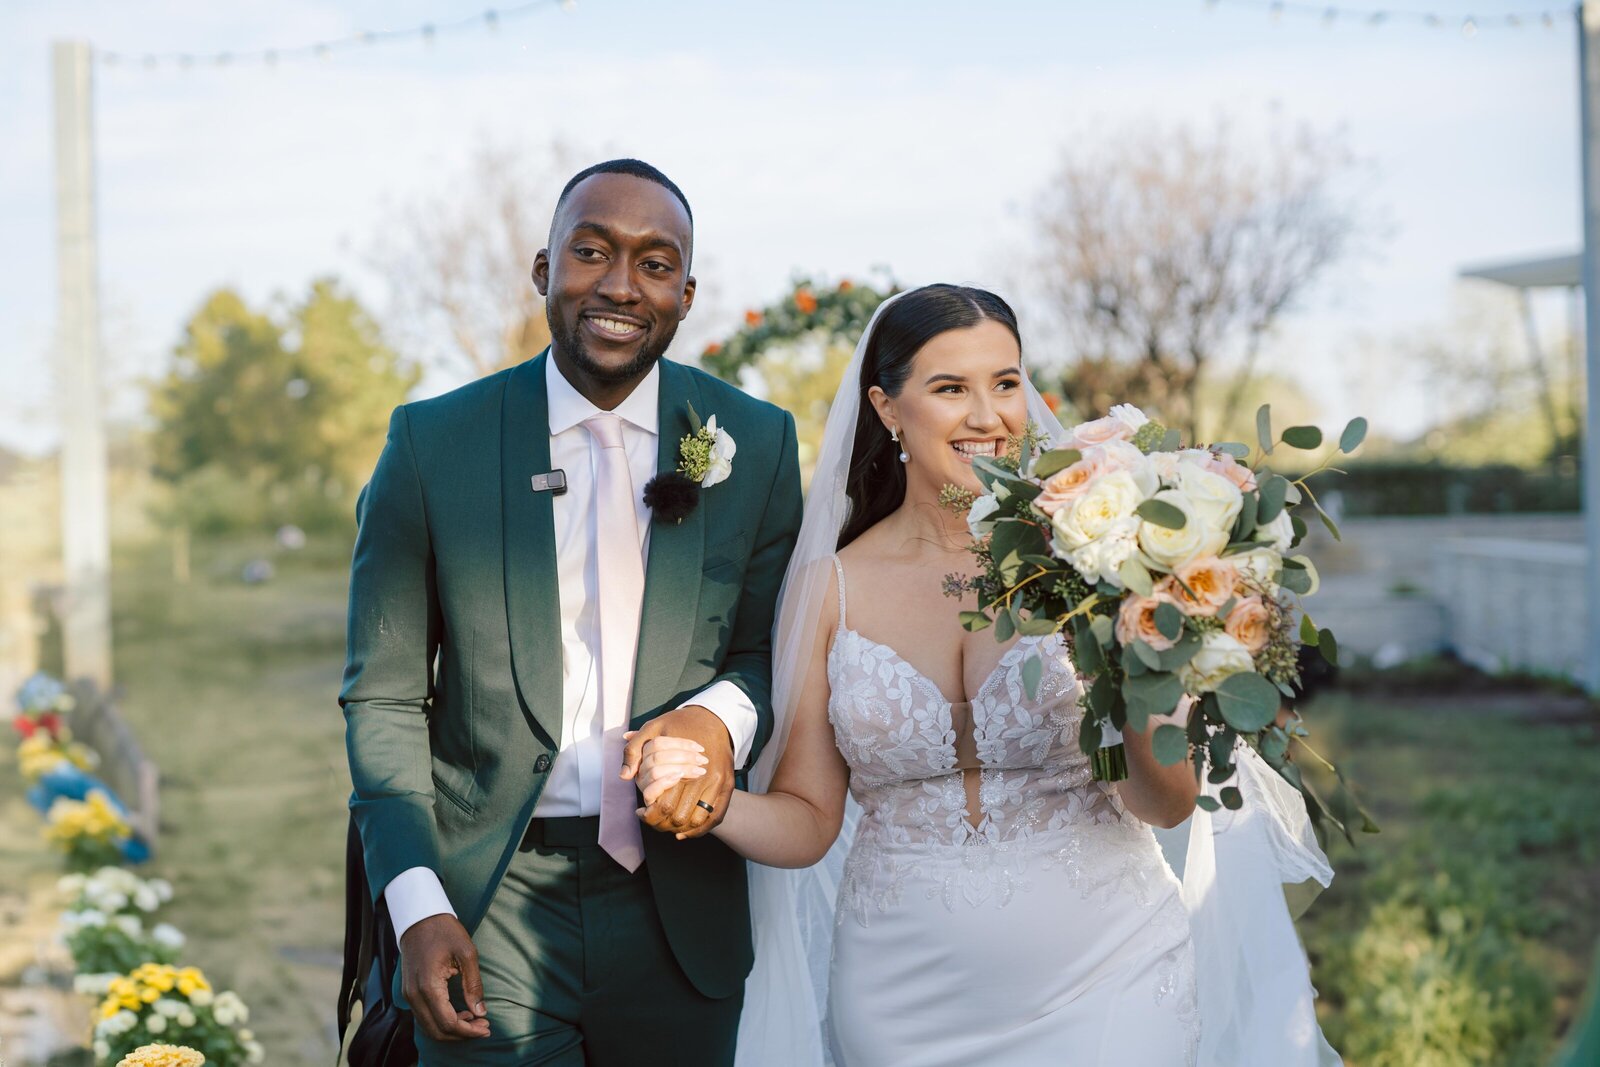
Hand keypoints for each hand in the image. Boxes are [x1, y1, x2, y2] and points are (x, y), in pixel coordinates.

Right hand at [399, 914, 489, 1041]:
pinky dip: (441, 1021)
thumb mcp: (467, 952)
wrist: (419, 917)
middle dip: (461, 1034)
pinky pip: (424, 1016)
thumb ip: (473, 984)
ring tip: (475, 1020)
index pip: (448, 1023)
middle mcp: (414, 995)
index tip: (486, 1027)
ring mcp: (409, 995)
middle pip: (436, 1031)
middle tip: (483, 1026)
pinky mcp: (409, 992)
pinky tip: (460, 1013)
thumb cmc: (444, 931)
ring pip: (429, 1027)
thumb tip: (480, 1011)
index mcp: (428, 986)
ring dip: (451, 1030)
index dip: (468, 1031)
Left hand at [622, 705, 734, 839]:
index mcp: (683, 764)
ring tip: (667, 824)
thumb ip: (635, 750)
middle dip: (662, 824)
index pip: (664, 804)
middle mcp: (703, 776)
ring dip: (680, 828)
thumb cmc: (680, 723)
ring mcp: (718, 782)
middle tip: (652, 820)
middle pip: (680, 816)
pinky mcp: (728, 786)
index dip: (650, 815)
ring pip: (697, 820)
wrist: (714, 717)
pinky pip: (715, 818)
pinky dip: (699, 830)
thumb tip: (625, 776)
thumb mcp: (653, 728)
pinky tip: (684, 831)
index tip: (641, 813)